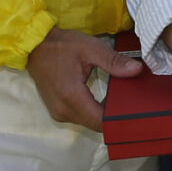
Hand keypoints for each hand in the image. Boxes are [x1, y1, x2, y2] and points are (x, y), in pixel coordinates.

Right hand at [25, 27, 140, 131]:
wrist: (35, 45)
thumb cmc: (62, 45)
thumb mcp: (91, 48)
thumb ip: (113, 61)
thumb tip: (137, 70)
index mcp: (71, 96)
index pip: (100, 121)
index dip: (119, 118)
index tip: (136, 110)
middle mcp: (63, 110)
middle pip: (96, 124)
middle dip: (114, 117)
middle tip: (133, 105)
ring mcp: (58, 113)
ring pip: (89, 123)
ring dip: (104, 116)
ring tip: (122, 102)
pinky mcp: (57, 111)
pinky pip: (81, 118)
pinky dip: (94, 113)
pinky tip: (106, 102)